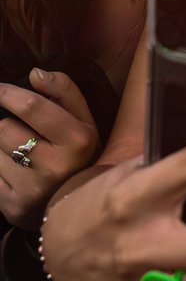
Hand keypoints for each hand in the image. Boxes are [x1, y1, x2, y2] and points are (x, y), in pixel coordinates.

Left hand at [0, 70, 99, 229]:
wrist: (75, 203)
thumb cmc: (75, 152)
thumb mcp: (83, 118)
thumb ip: (64, 90)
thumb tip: (35, 73)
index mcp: (78, 139)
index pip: (33, 107)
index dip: (8, 93)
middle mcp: (57, 167)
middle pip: (5, 130)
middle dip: (5, 124)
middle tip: (15, 128)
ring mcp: (34, 190)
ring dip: (0, 147)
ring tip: (17, 152)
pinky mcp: (13, 207)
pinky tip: (12, 170)